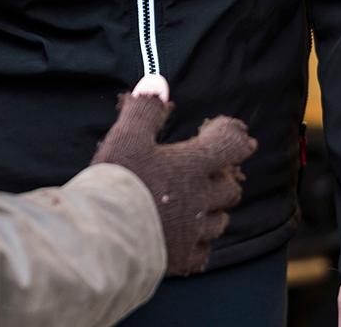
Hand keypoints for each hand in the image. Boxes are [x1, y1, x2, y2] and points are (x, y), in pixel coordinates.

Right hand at [89, 74, 255, 275]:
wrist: (106, 235)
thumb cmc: (119, 182)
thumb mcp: (127, 137)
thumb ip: (144, 109)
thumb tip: (158, 82)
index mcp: (192, 166)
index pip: (230, 146)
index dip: (233, 135)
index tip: (233, 130)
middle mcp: (201, 199)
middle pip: (229, 187)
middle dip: (224, 176)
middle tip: (212, 170)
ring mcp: (194, 231)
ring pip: (220, 220)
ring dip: (214, 209)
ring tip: (200, 203)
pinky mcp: (182, 258)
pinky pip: (202, 252)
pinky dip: (199, 243)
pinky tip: (188, 238)